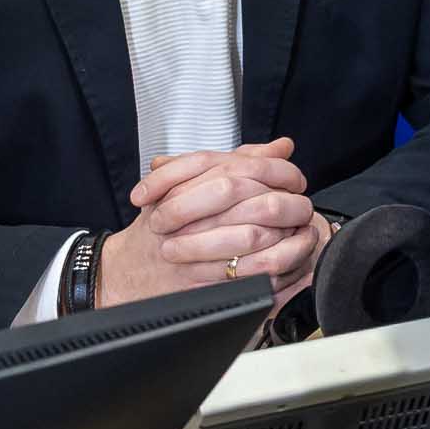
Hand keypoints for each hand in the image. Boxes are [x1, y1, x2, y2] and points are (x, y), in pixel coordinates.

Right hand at [96, 137, 317, 306]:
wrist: (125, 269)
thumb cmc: (162, 224)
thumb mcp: (191, 183)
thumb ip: (240, 161)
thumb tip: (282, 146)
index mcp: (188, 185)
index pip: (243, 169)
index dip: (279, 173)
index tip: (296, 180)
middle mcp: (190, 215)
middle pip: (252, 202)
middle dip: (288, 205)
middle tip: (304, 206)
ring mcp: (195, 250)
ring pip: (255, 240)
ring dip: (287, 236)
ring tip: (303, 231)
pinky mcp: (202, 282)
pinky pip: (249, 274)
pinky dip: (276, 267)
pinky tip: (290, 259)